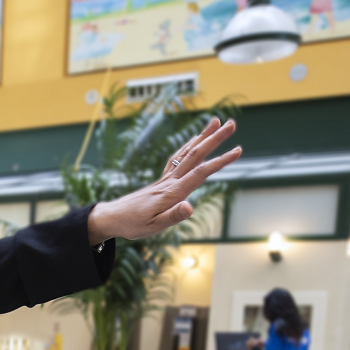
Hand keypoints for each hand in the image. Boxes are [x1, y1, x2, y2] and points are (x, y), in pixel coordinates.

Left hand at [86, 117, 241, 245]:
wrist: (112, 218)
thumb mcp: (154, 227)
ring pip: (187, 153)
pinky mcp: (161, 181)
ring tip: (216, 122)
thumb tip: (190, 207)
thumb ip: (174, 216)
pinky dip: (188, 146)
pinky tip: (194, 141)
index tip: (238, 150)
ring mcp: (165, 179)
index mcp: (173, 192)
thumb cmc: (133, 225)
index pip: (201, 173)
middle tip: (231, 123)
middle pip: (196, 155)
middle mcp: (170, 181)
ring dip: (203, 137)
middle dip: (215, 139)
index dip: (220, 161)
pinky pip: (177, 158)